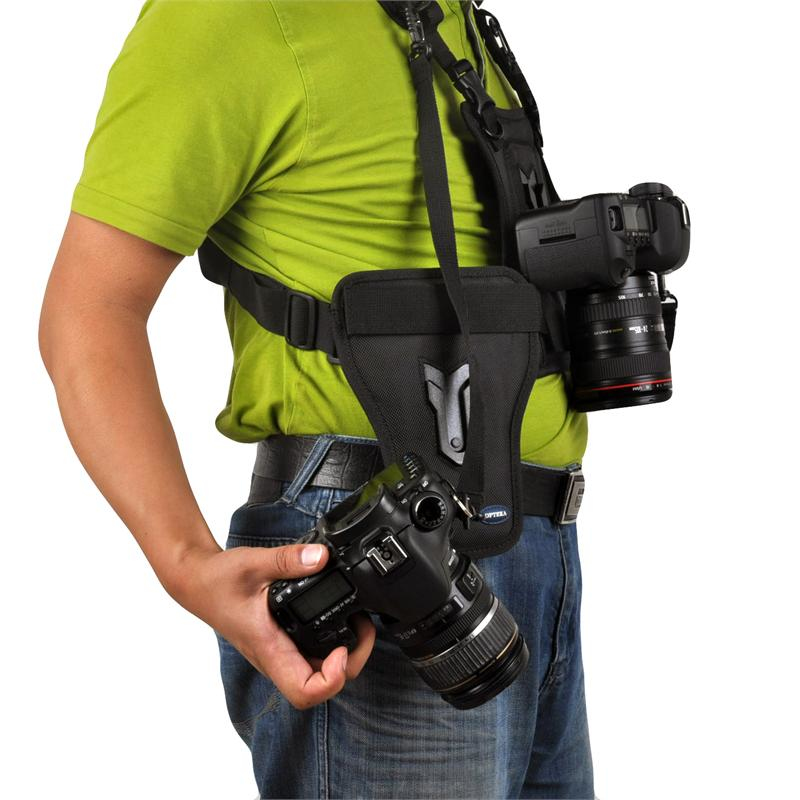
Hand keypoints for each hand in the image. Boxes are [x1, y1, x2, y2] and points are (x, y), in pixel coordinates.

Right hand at [171, 543, 375, 708]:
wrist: (199, 582)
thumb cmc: (219, 580)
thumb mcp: (253, 563)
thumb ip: (288, 560)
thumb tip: (321, 557)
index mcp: (268, 649)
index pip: (304, 691)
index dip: (332, 679)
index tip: (342, 648)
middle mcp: (275, 658)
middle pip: (320, 687)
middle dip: (350, 663)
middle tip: (362, 627)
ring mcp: (279, 653)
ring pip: (318, 672)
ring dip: (343, 653)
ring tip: (356, 620)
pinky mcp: (281, 643)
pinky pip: (311, 655)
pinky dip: (330, 641)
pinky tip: (338, 615)